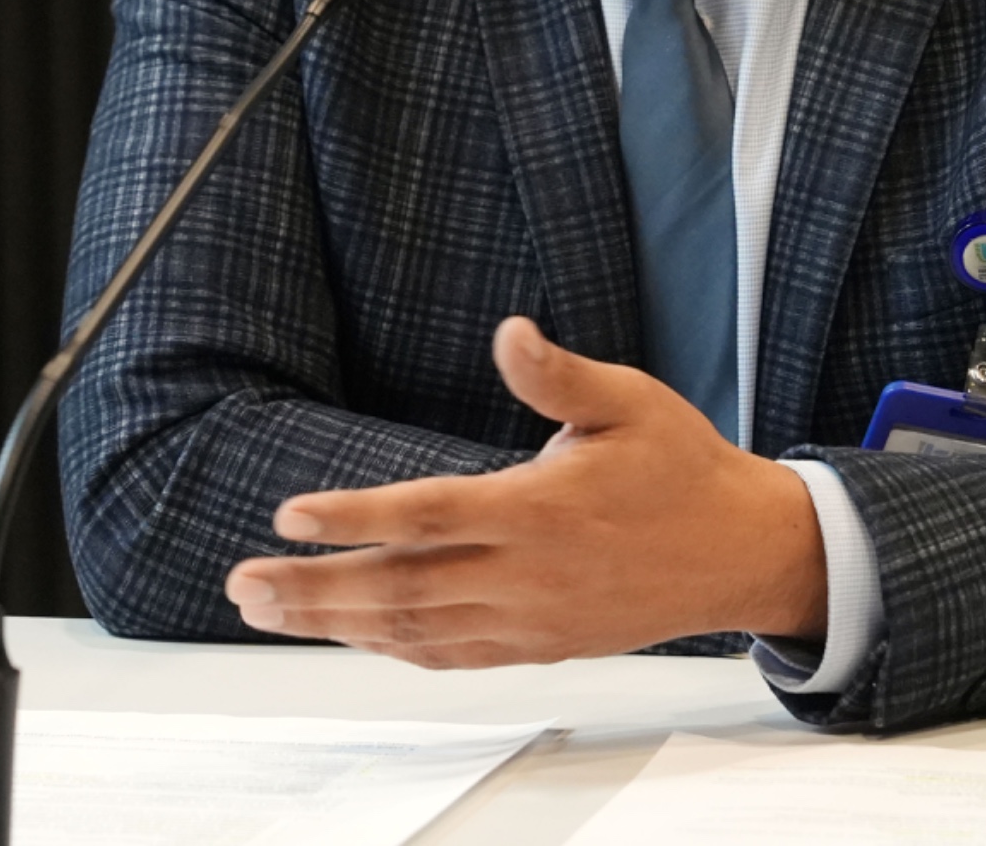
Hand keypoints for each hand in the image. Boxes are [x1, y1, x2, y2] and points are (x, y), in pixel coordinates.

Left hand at [221, 316, 826, 667]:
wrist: (740, 551)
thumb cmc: (681, 467)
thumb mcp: (630, 399)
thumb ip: (560, 374)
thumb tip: (510, 331)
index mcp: (542, 509)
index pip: (429, 515)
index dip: (355, 518)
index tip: (292, 515)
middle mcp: (529, 574)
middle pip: (402, 587)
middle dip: (316, 588)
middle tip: (245, 584)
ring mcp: (531, 618)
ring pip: (416, 629)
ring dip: (335, 623)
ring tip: (268, 611)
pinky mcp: (539, 643)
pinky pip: (451, 654)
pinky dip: (392, 647)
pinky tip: (350, 635)